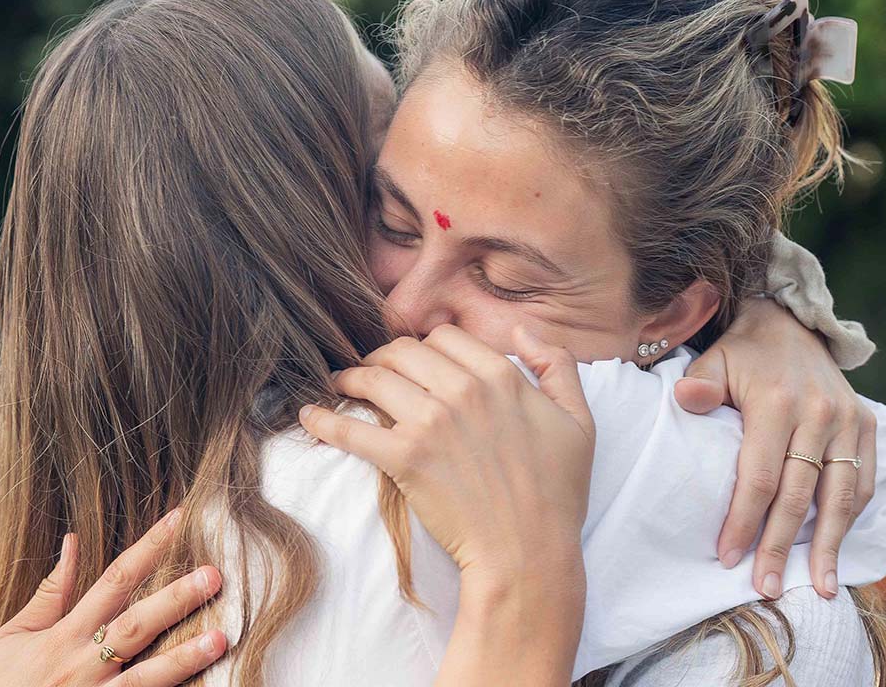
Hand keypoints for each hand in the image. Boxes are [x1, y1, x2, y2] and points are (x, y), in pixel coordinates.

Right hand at [0, 509, 226, 686]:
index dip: (148, 547)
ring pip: (146, 677)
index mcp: (63, 635)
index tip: (180, 518)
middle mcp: (81, 665)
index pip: (114, 580)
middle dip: (176, 599)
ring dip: (184, 657)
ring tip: (221, 638)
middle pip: (136, 625)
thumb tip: (73, 542)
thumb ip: (49, 593)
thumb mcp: (12, 637)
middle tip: (214, 576)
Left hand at [297, 324, 594, 588]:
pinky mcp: (404, 459)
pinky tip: (307, 415)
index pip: (445, 336)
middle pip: (403, 349)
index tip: (414, 360)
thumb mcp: (578, 420)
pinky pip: (352, 428)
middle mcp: (463, 390)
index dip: (426, 344)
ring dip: (352, 376)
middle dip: (383, 355)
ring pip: (375, 377)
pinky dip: (324, 419)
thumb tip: (524, 329)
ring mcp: (431, 423)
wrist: (528, 555)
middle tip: (372, 370)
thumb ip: (557, 364)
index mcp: (501, 375)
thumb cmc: (556, 492)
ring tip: (341, 384)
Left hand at [674, 299, 875, 600]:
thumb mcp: (713, 359)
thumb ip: (700, 384)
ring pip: (839, 495)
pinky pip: (861, 481)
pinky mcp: (865, 425)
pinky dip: (849, 516)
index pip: (759, 478)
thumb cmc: (741, 352)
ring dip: (829, 545)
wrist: (788, 323)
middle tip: (768, 587)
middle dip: (781, 546)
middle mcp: (818, 415)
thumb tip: (686, 398)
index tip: (728, 557)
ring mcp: (846, 421)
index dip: (744, 521)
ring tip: (820, 586)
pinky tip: (836, 547)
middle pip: (799, 496)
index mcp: (776, 403)